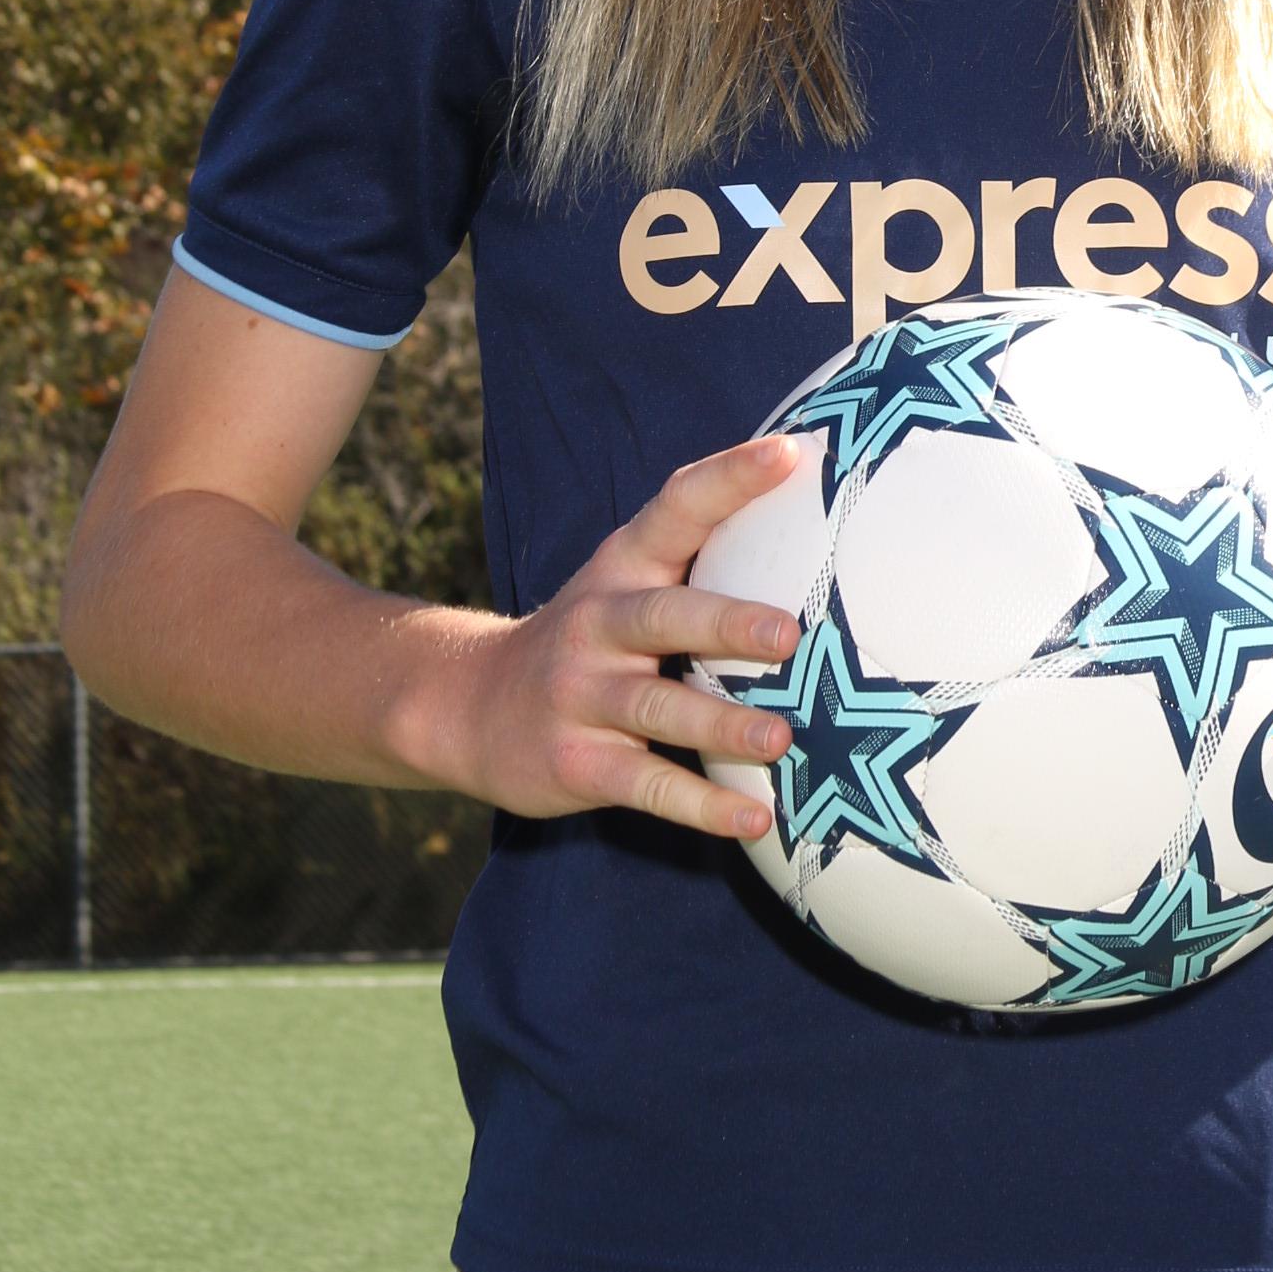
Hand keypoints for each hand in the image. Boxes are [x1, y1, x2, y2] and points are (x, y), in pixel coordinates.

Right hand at [455, 439, 800, 842]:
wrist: (467, 705)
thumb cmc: (587, 638)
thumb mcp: (624, 581)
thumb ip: (697, 551)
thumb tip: (805, 500)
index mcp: (621, 566)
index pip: (676, 508)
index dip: (729, 478)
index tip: (790, 453)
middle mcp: (598, 623)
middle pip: (662, 616)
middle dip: (725, 622)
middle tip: (789, 633)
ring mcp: (581, 695)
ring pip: (656, 709)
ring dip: (720, 725)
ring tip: (780, 741)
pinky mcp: (576, 763)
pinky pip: (646, 786)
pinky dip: (700, 807)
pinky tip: (752, 818)